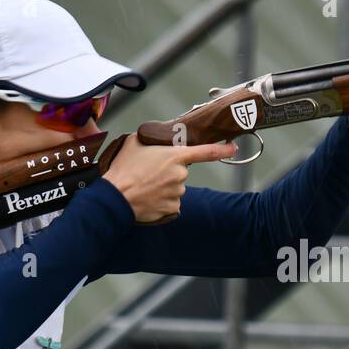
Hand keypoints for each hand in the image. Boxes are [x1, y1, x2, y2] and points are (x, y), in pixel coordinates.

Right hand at [103, 133, 236, 222]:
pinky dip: (162, 201)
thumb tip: (157, 140)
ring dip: (165, 187)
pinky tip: (149, 198)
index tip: (233, 148)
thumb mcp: (134, 142)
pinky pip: (172, 203)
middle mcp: (180, 175)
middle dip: (169, 172)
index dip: (222, 150)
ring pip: (176, 188)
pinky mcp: (174, 208)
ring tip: (145, 186)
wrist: (116, 197)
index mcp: (175, 156)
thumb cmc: (123, 168)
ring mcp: (178, 193)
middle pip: (182, 172)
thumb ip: (152, 139)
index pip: (206, 152)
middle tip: (149, 173)